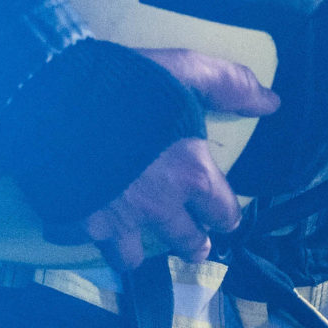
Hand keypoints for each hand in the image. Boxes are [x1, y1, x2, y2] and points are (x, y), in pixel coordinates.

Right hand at [77, 51, 275, 275]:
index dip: (223, 214)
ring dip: (137, 248)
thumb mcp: (185, 69)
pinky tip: (86, 219)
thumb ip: (230, 85)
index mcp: (190, 175)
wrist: (55, 95)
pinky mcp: (77, 223)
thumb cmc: (127, 81)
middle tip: (190, 240)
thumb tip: (272, 104)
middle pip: (187, 244)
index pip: (223, 214)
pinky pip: (85, 244)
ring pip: (134, 258)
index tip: (219, 213)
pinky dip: (87, 234)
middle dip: (192, 242)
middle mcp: (157, 207)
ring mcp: (115, 221)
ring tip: (136, 237)